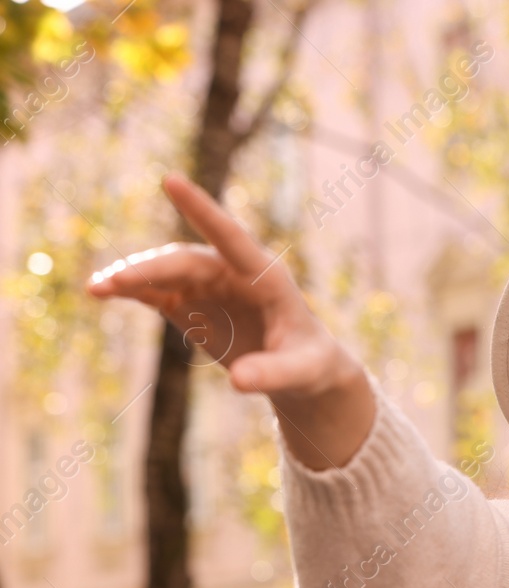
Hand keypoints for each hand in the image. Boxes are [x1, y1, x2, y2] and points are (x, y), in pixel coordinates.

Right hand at [84, 173, 372, 469]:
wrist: (300, 369)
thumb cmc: (308, 364)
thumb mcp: (299, 373)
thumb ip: (273, 374)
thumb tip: (239, 381)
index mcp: (265, 277)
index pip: (231, 237)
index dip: (203, 210)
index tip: (171, 180)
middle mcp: (233, 273)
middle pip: (185, 261)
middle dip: (149, 268)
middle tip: (115, 283)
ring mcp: (209, 286)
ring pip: (163, 271)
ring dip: (130, 277)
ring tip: (97, 289)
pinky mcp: (190, 303)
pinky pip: (154, 290)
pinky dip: (128, 290)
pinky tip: (99, 291)